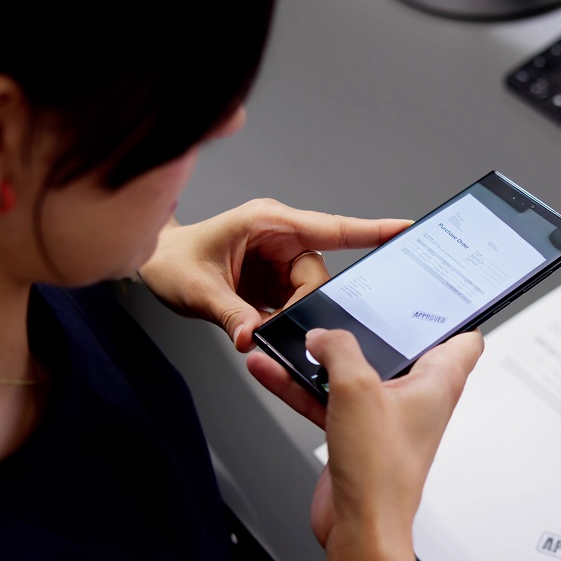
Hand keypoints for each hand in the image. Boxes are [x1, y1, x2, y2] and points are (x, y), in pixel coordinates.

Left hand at [138, 199, 411, 350]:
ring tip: (255, 323)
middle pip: (318, 276)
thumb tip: (254, 337)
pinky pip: (294, 303)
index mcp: (269, 223)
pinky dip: (282, 320)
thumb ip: (230, 315)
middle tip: (272, 325)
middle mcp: (280, 238)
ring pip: (308, 293)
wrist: (153, 265)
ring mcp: (277, 261)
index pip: (333, 228)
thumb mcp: (198, 289)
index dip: (373, 230)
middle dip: (303, 304)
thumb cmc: (172, 260)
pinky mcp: (273, 282)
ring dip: (289, 315)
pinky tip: (261, 324)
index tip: (406, 230)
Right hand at [246, 328, 484, 547]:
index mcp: (438, 382)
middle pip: (396, 349)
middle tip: (343, 309)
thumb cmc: (380, 471)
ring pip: (352, 374)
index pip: (464, 339)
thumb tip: (323, 336)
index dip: (452, 314)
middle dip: (366, 330)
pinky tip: (272, 370)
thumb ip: (338, 349)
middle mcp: (416, 398)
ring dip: (320, 359)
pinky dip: (302, 386)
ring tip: (288, 340)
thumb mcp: (356, 389)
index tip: (433, 294)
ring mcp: (385, 417)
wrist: (360, 528)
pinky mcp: (356, 435)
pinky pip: (328, 399)